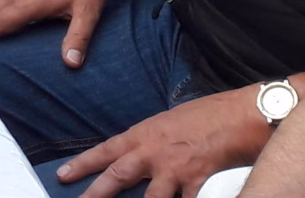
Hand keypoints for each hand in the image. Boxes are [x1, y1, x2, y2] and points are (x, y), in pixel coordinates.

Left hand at [55, 89, 272, 197]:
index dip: (83, 164)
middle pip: (117, 177)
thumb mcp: (171, 122)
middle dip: (95, 194)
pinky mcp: (198, 184)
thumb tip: (142, 155)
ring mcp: (176, 170)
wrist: (242, 115)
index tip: (62, 176)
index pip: (106, 150)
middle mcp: (155, 153)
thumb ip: (153, 141)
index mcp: (145, 134)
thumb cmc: (209, 115)